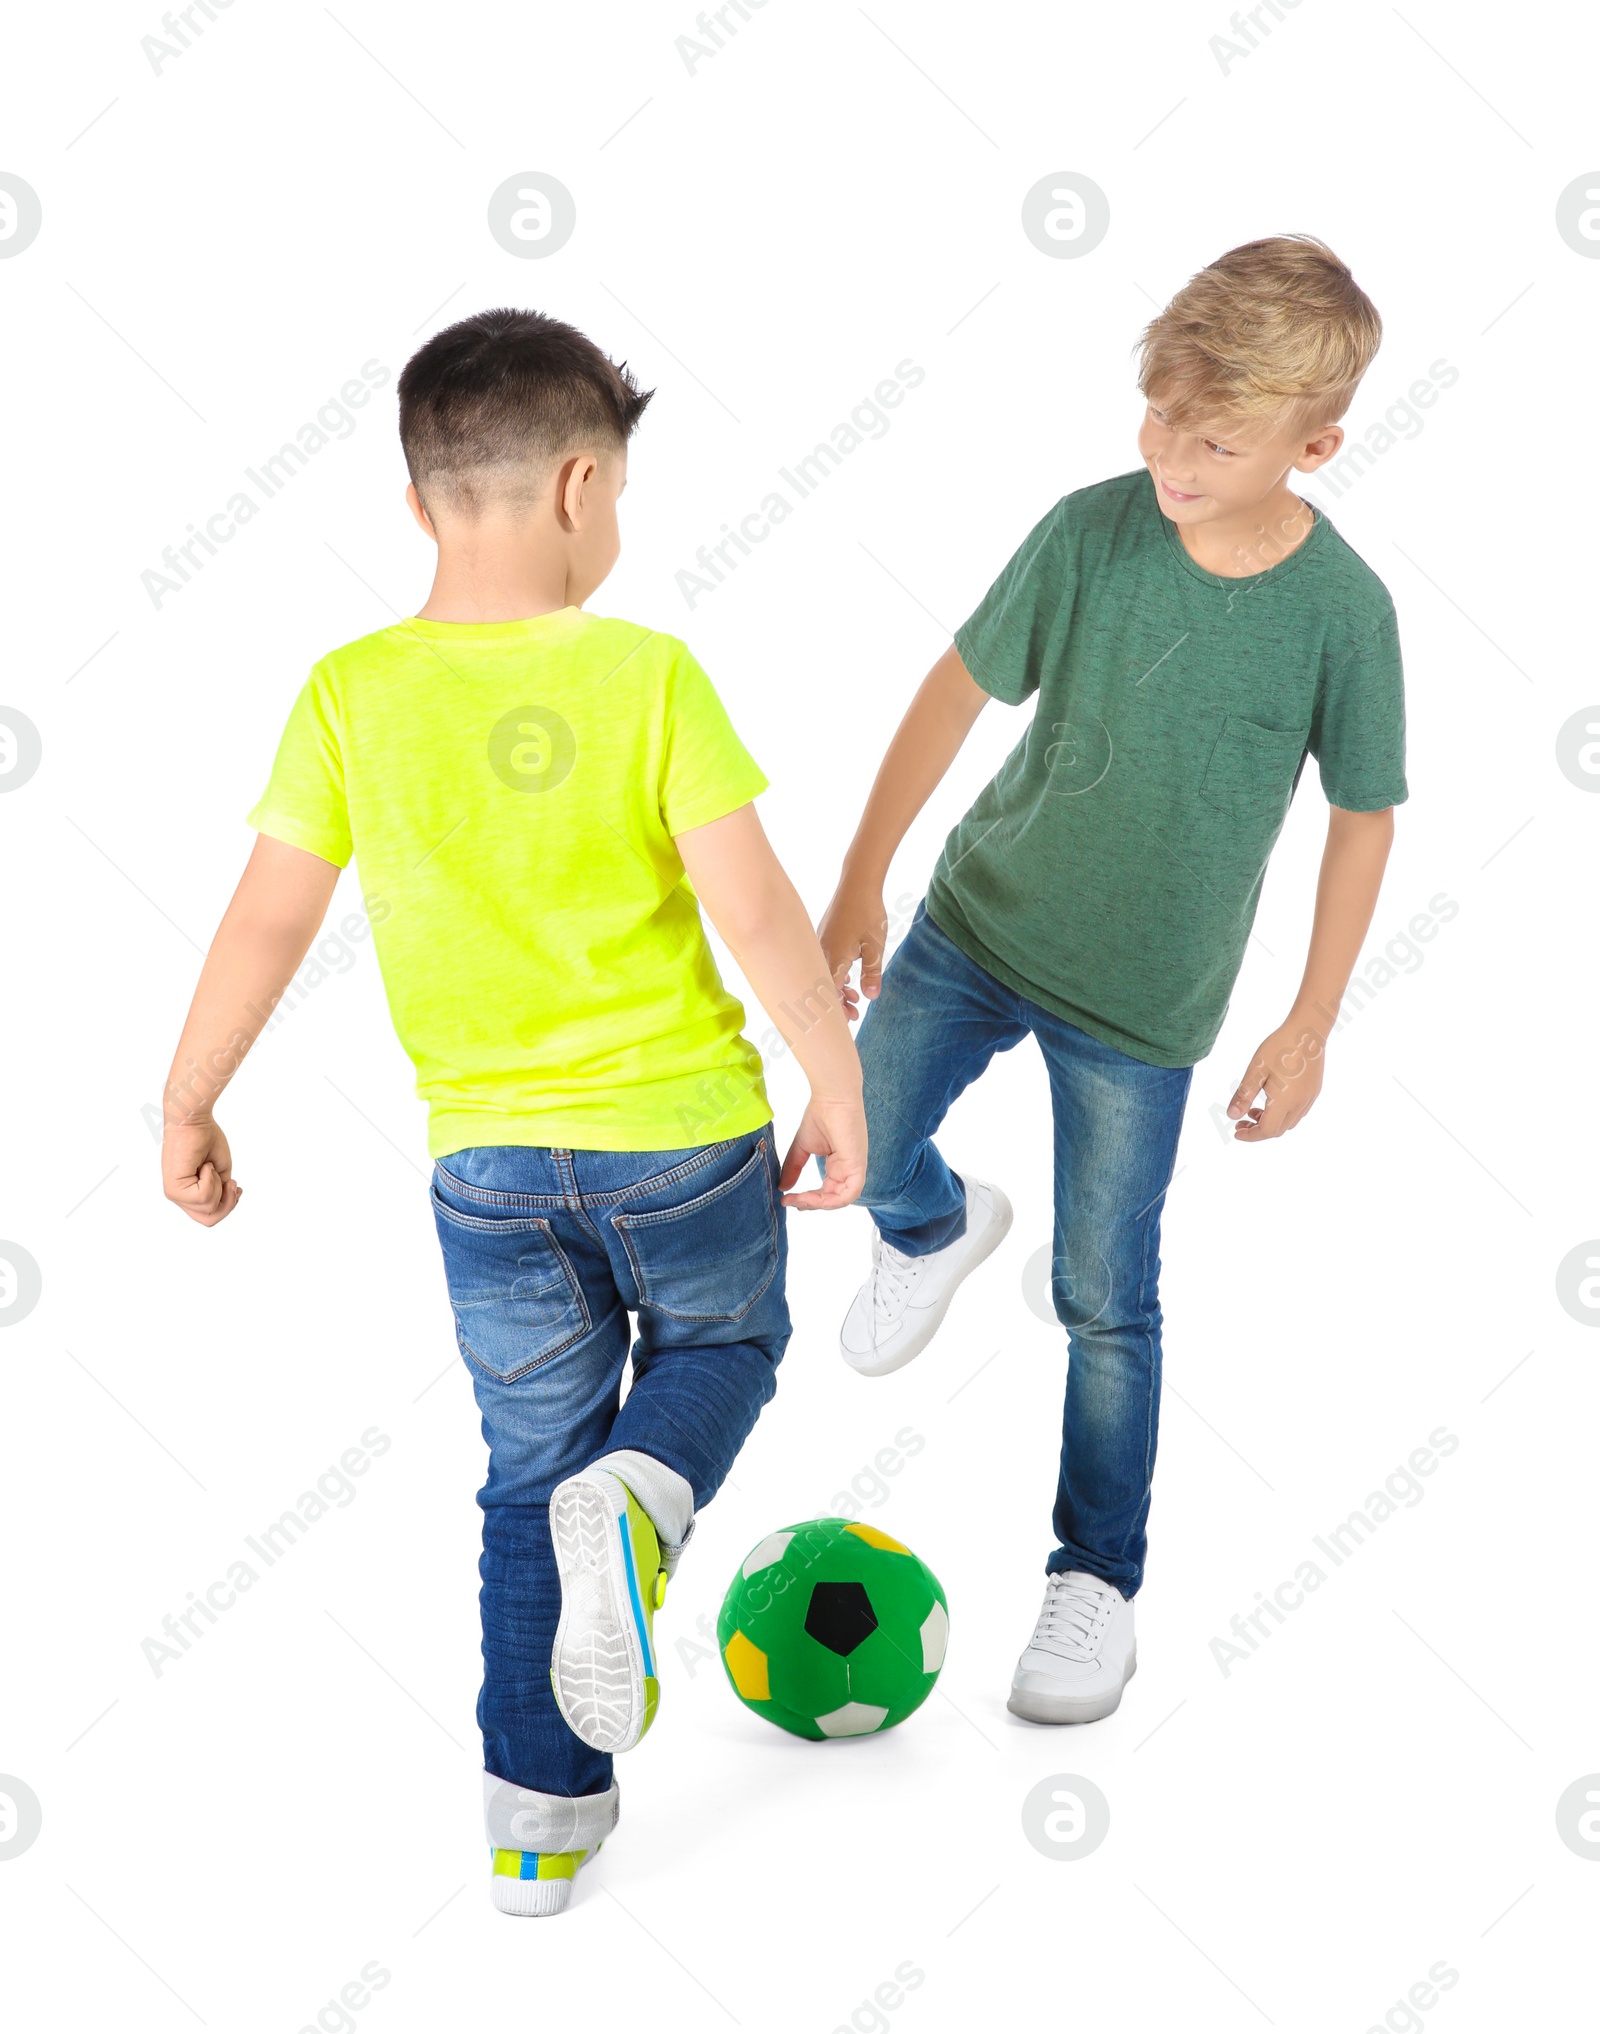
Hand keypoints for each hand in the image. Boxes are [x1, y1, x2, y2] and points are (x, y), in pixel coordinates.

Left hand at [162, 1116, 242, 1224]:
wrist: (193, 1120)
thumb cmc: (206, 1138)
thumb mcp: (221, 1171)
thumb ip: (221, 1191)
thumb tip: (226, 1204)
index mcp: (188, 1192)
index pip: (209, 1214)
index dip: (228, 1205)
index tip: (235, 1185)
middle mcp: (179, 1196)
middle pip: (208, 1220)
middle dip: (227, 1204)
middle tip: (231, 1183)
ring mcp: (175, 1194)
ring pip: (208, 1208)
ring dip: (218, 1185)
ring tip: (211, 1166)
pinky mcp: (173, 1189)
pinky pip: (203, 1196)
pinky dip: (211, 1179)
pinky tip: (204, 1164)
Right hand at [779, 1094, 867, 1209]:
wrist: (831, 1098)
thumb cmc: (820, 1115)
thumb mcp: (802, 1148)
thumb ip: (793, 1168)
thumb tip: (783, 1188)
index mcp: (839, 1167)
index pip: (826, 1193)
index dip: (808, 1200)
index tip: (787, 1199)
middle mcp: (848, 1170)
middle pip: (832, 1199)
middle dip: (810, 1204)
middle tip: (791, 1201)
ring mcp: (854, 1168)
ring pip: (840, 1200)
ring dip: (818, 1204)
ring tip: (799, 1200)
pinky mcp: (857, 1165)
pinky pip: (849, 1193)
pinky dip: (831, 1201)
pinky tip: (811, 1197)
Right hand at [817, 879, 887, 1022]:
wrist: (857, 883)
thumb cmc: (868, 913)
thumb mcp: (876, 947)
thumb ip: (872, 973)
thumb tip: (870, 997)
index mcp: (834, 958)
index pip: (829, 993)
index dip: (837, 1009)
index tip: (851, 1018)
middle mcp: (821, 953)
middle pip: (823, 987)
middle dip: (837, 1003)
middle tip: (854, 1013)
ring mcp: (820, 944)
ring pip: (822, 974)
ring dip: (837, 989)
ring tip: (855, 996)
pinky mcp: (823, 937)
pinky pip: (823, 963)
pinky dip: (834, 975)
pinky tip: (848, 978)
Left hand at [1227, 1021, 1327, 1141]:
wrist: (1308, 1031)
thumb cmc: (1279, 1047)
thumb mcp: (1255, 1071)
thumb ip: (1244, 1095)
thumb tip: (1232, 1116)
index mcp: (1284, 1102)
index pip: (1266, 1131)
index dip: (1250, 1135)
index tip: (1236, 1132)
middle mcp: (1299, 1105)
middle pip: (1278, 1130)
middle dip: (1258, 1130)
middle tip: (1241, 1122)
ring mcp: (1309, 1098)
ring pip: (1289, 1122)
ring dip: (1270, 1122)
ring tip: (1254, 1110)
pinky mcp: (1314, 1091)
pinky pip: (1298, 1112)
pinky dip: (1282, 1114)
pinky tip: (1272, 1100)